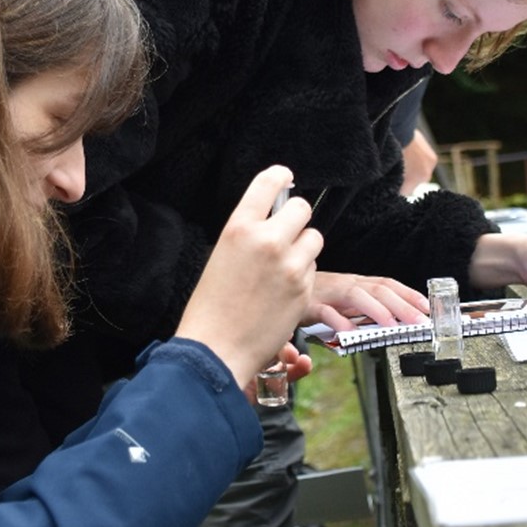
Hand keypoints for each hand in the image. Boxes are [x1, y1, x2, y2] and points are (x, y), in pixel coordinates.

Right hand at [178, 166, 322, 392]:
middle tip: (285, 234)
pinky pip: (313, 267)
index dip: (280, 176)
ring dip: (304, 248)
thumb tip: (275, 216)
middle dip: (296, 219)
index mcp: (238, 228)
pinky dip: (304, 274)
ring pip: (314, 237)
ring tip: (281, 269)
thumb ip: (249, 235)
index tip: (285, 176)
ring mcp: (289, 263)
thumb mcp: (222, 257)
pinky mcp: (305, 286)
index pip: (268, 183)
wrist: (215, 349)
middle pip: (302, 207)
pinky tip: (282, 292)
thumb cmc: (212, 307)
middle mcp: (266, 240)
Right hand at [304, 270, 429, 330]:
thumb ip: (365, 309)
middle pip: (380, 290)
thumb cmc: (316, 296)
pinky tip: (350, 333)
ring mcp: (330, 293)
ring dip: (378, 311)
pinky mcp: (310, 305)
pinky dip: (339, 322)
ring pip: (358, 297)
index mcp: (358, 283)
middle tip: (420, 321)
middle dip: (403, 305)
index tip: (428, 307)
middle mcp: (347, 284)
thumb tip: (392, 322)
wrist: (280, 287)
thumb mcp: (345, 300)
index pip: (389, 284)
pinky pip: (327, 313)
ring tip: (393, 327)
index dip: (410, 294)